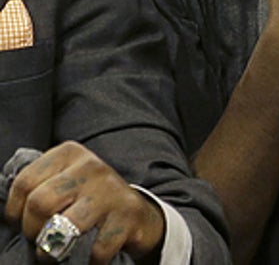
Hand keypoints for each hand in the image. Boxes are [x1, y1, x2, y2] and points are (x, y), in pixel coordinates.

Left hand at [3, 141, 164, 262]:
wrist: (135, 214)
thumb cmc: (88, 200)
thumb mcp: (63, 181)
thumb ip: (38, 185)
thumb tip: (7, 210)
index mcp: (69, 154)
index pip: (24, 182)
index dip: (14, 211)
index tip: (21, 222)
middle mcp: (91, 167)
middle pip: (40, 202)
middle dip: (32, 230)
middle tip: (39, 239)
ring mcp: (111, 190)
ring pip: (64, 226)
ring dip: (53, 250)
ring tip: (55, 254)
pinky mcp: (128, 214)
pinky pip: (96, 249)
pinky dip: (90, 261)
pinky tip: (90, 258)